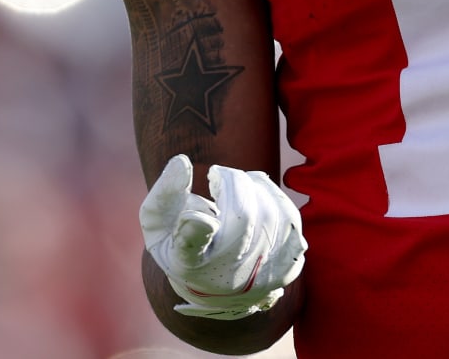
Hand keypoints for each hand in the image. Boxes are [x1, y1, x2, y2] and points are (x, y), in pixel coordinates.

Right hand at [139, 154, 305, 319]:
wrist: (215, 286)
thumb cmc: (181, 245)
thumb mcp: (158, 224)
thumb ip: (164, 194)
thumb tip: (181, 162)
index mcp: (187, 266)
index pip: (192, 249)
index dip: (196, 232)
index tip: (202, 216)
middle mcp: (225, 278)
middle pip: (242, 218)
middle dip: (232, 182)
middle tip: (218, 176)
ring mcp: (261, 277)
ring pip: (270, 213)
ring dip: (253, 186)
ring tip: (235, 187)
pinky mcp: (286, 268)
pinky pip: (290, 218)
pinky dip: (272, 196)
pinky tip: (254, 196)